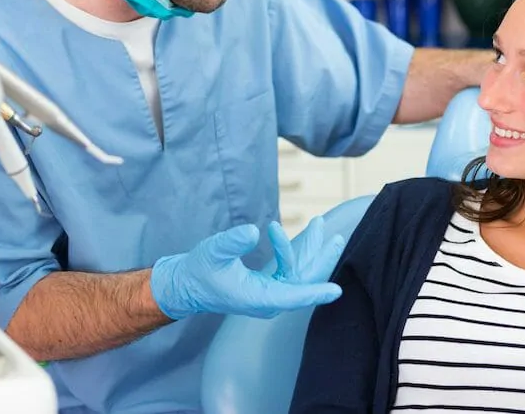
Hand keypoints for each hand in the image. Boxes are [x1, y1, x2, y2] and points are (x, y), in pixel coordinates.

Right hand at [150, 224, 342, 320]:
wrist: (188, 283)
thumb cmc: (199, 270)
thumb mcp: (213, 252)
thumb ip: (232, 242)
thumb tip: (254, 231)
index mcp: (258, 298)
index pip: (293, 296)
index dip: (314, 293)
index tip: (336, 290)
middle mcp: (269, 299)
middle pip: (303, 281)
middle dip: (320, 258)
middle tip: (334, 237)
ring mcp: (270, 293)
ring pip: (300, 272)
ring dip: (311, 249)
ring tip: (320, 224)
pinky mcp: (268, 285)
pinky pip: (291, 269)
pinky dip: (298, 250)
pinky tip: (307, 235)